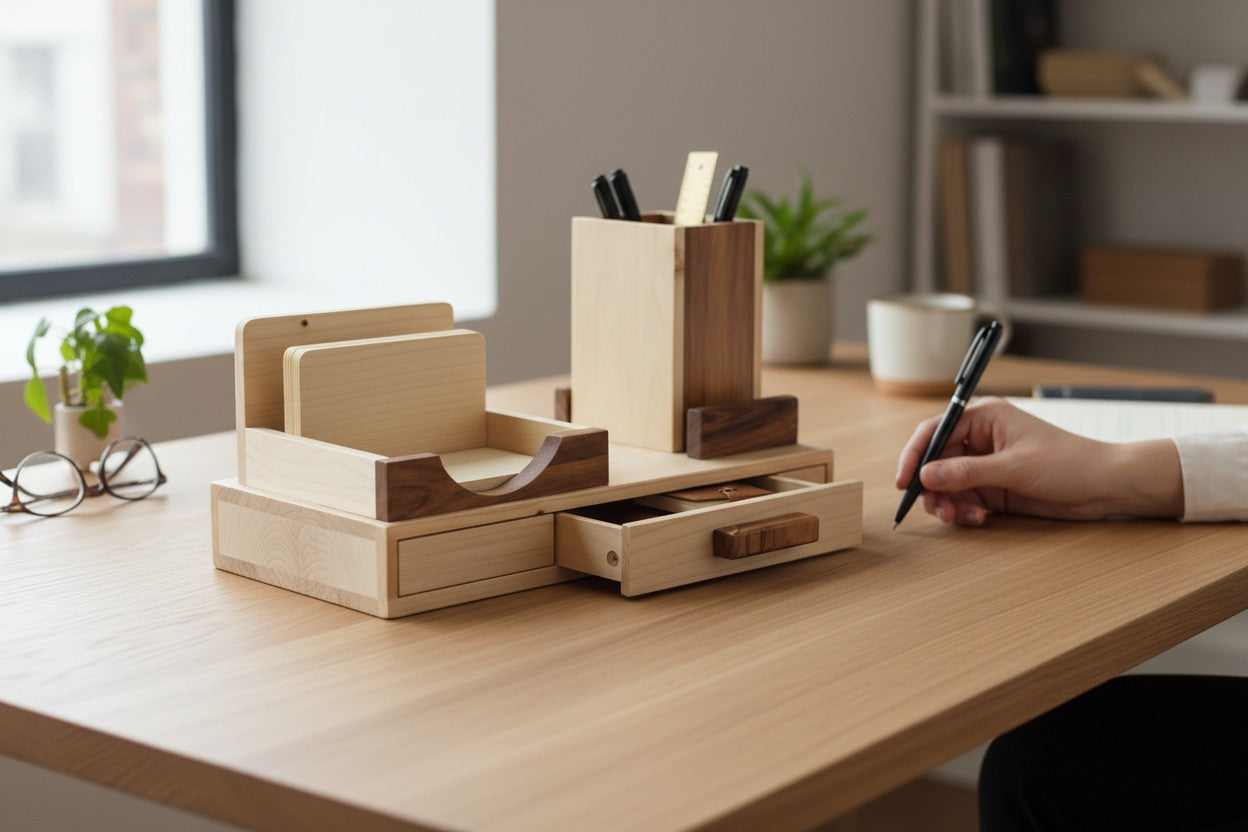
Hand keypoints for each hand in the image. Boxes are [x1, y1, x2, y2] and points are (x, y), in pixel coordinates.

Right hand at [894, 397, 1183, 525]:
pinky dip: (964, 511)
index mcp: (984, 418)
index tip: (904, 481)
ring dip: (947, 503)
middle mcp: (980, 439)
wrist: (1106, 487)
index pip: (935, 431)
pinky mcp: (994, 488)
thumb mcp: (1013, 468)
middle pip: (936, 461)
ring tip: (960, 517)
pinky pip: (964, 499)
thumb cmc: (1069, 464)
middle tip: (937, 508)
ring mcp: (986, 465)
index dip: (914, 455)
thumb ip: (966, 473)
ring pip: (947, 484)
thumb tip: (925, 476)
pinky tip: (978, 518)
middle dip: (932, 486)